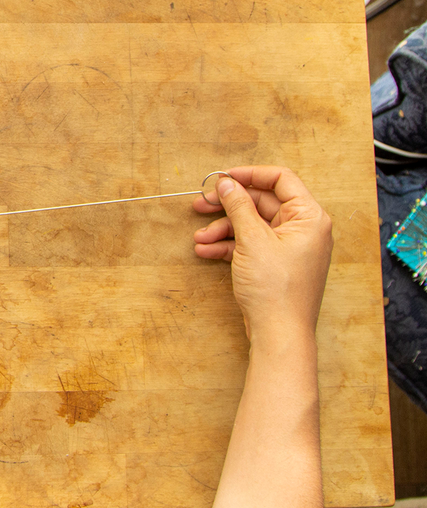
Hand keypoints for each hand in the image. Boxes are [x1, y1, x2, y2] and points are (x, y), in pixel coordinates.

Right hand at [193, 166, 332, 346]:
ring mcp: (289, 247)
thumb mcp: (252, 240)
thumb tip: (227, 184)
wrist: (279, 332)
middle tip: (202, 204)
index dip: (250, 175)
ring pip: (252, 225)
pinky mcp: (275, 263)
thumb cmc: (277, 289)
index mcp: (308, 217)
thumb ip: (239, 207)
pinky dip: (229, 245)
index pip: (281, 180)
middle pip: (261, 203)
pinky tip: (207, 250)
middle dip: (229, 206)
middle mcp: (303, 229)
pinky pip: (250, 244)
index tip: (223, 178)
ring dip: (223, 229)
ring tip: (200, 238)